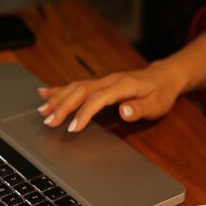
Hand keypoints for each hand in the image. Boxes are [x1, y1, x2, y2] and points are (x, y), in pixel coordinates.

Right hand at [37, 61, 181, 131]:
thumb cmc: (160, 94)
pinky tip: (44, 93)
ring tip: (42, 110)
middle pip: (81, 91)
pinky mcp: (100, 84)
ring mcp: (103, 81)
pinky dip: (59, 89)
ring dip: (57, 98)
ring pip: (76, 87)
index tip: (73, 128)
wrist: (164, 77)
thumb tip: (124, 111)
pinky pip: (76, 85)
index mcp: (123, 86)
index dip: (84, 113)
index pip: (99, 99)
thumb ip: (140, 109)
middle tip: (49, 121)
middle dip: (63, 106)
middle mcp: (109, 81)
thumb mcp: (157, 105)